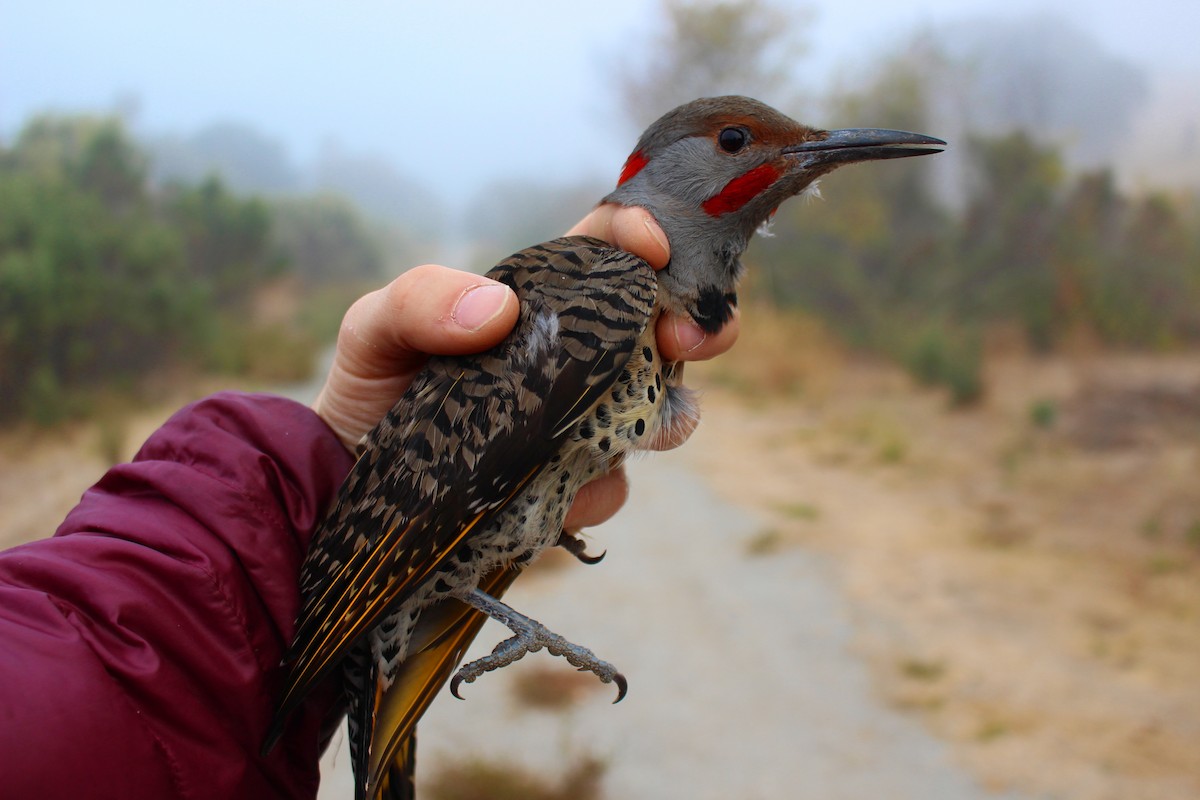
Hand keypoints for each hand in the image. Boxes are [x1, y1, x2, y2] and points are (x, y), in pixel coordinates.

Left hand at [312, 205, 739, 528]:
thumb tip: (501, 310)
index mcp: (542, 299)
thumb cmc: (373, 388)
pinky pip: (611, 485)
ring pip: (661, 411)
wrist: (353, 482)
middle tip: (687, 339)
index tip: (654, 246)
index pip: (609, 248)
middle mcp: (578, 355)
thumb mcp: (376, 329)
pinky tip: (555, 490)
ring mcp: (582, 420)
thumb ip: (421, 299)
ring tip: (632, 425)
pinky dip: (592, 487)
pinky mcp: (573, 483)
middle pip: (667, 326)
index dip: (643, 234)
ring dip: (662, 415)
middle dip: (700, 324)